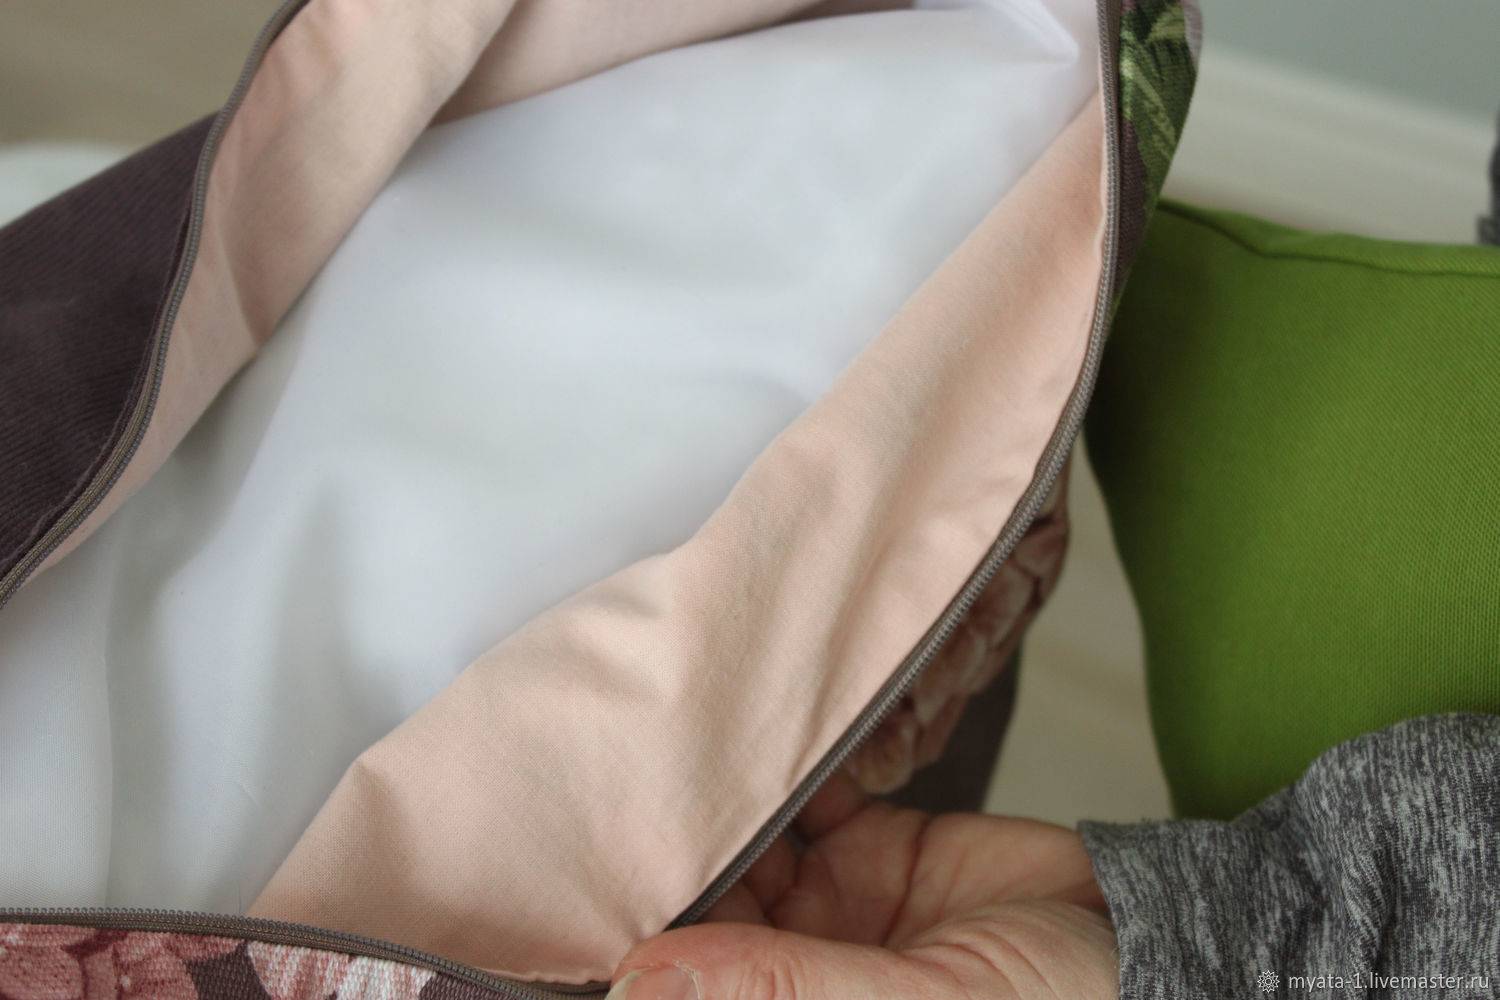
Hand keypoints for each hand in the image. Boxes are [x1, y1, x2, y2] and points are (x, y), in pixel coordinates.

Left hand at [607, 771, 1117, 999]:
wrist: (1157, 947)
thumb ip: (788, 995)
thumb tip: (641, 984)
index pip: (674, 986)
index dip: (609, 951)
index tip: (543, 901)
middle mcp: (790, 977)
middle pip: (688, 920)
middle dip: (645, 863)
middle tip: (587, 792)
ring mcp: (826, 914)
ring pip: (735, 852)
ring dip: (705, 805)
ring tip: (658, 743)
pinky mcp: (867, 848)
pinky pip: (804, 800)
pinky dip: (778, 765)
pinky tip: (748, 726)